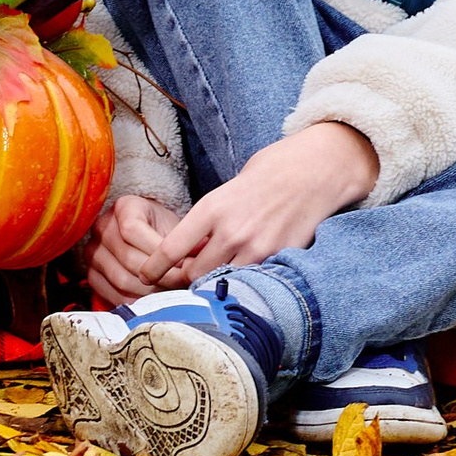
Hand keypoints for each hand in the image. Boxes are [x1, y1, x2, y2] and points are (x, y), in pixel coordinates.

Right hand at [84, 193, 184, 308]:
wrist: (149, 237)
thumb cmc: (163, 231)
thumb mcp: (175, 227)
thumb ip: (184, 242)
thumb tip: (200, 260)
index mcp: (123, 206)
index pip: (132, 230)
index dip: (159, 251)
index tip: (182, 264)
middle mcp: (102, 226)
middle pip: (128, 259)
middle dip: (159, 277)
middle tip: (181, 286)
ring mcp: (93, 251)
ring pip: (121, 279)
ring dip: (149, 292)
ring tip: (169, 294)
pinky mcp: (92, 274)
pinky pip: (112, 294)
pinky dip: (135, 302)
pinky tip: (152, 302)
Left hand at [159, 121, 378, 276]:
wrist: (310, 171)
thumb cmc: (265, 175)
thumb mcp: (226, 192)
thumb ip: (209, 223)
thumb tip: (189, 252)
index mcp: (211, 208)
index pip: (173, 248)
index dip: (155, 266)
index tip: (145, 275)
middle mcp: (231, 232)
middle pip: (195, 274)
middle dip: (187, 280)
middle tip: (183, 282)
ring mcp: (256, 248)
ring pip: (223, 282)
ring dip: (215, 285)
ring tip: (213, 282)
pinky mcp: (279, 259)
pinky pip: (253, 282)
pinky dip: (245, 284)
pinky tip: (244, 279)